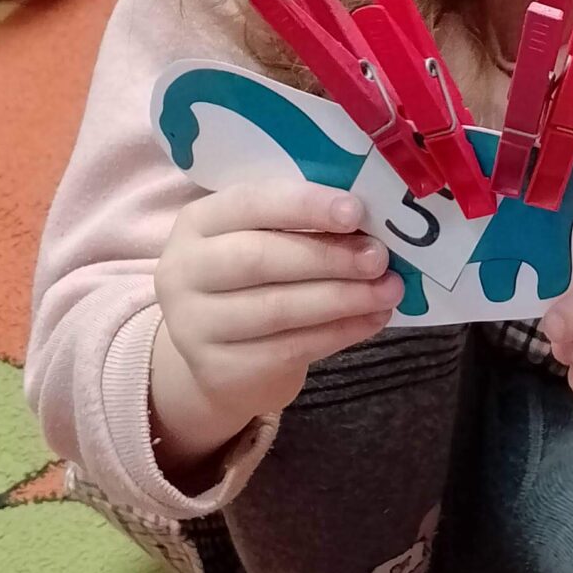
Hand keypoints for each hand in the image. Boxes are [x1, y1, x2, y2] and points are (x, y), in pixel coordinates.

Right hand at [150, 181, 401, 477]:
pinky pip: (290, 348)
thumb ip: (301, 225)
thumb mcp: (261, 240)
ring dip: (343, 298)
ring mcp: (195, 325)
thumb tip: (370, 222)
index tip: (355, 211)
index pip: (248, 203)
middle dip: (328, 256)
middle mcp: (184, 270)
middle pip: (260, 258)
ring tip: (388, 290)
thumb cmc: (254, 282)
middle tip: (379, 258)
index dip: (304, 205)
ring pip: (278, 308)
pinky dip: (340, 332)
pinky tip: (373, 320)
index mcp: (197, 222)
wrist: (222, 359)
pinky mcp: (220, 370)